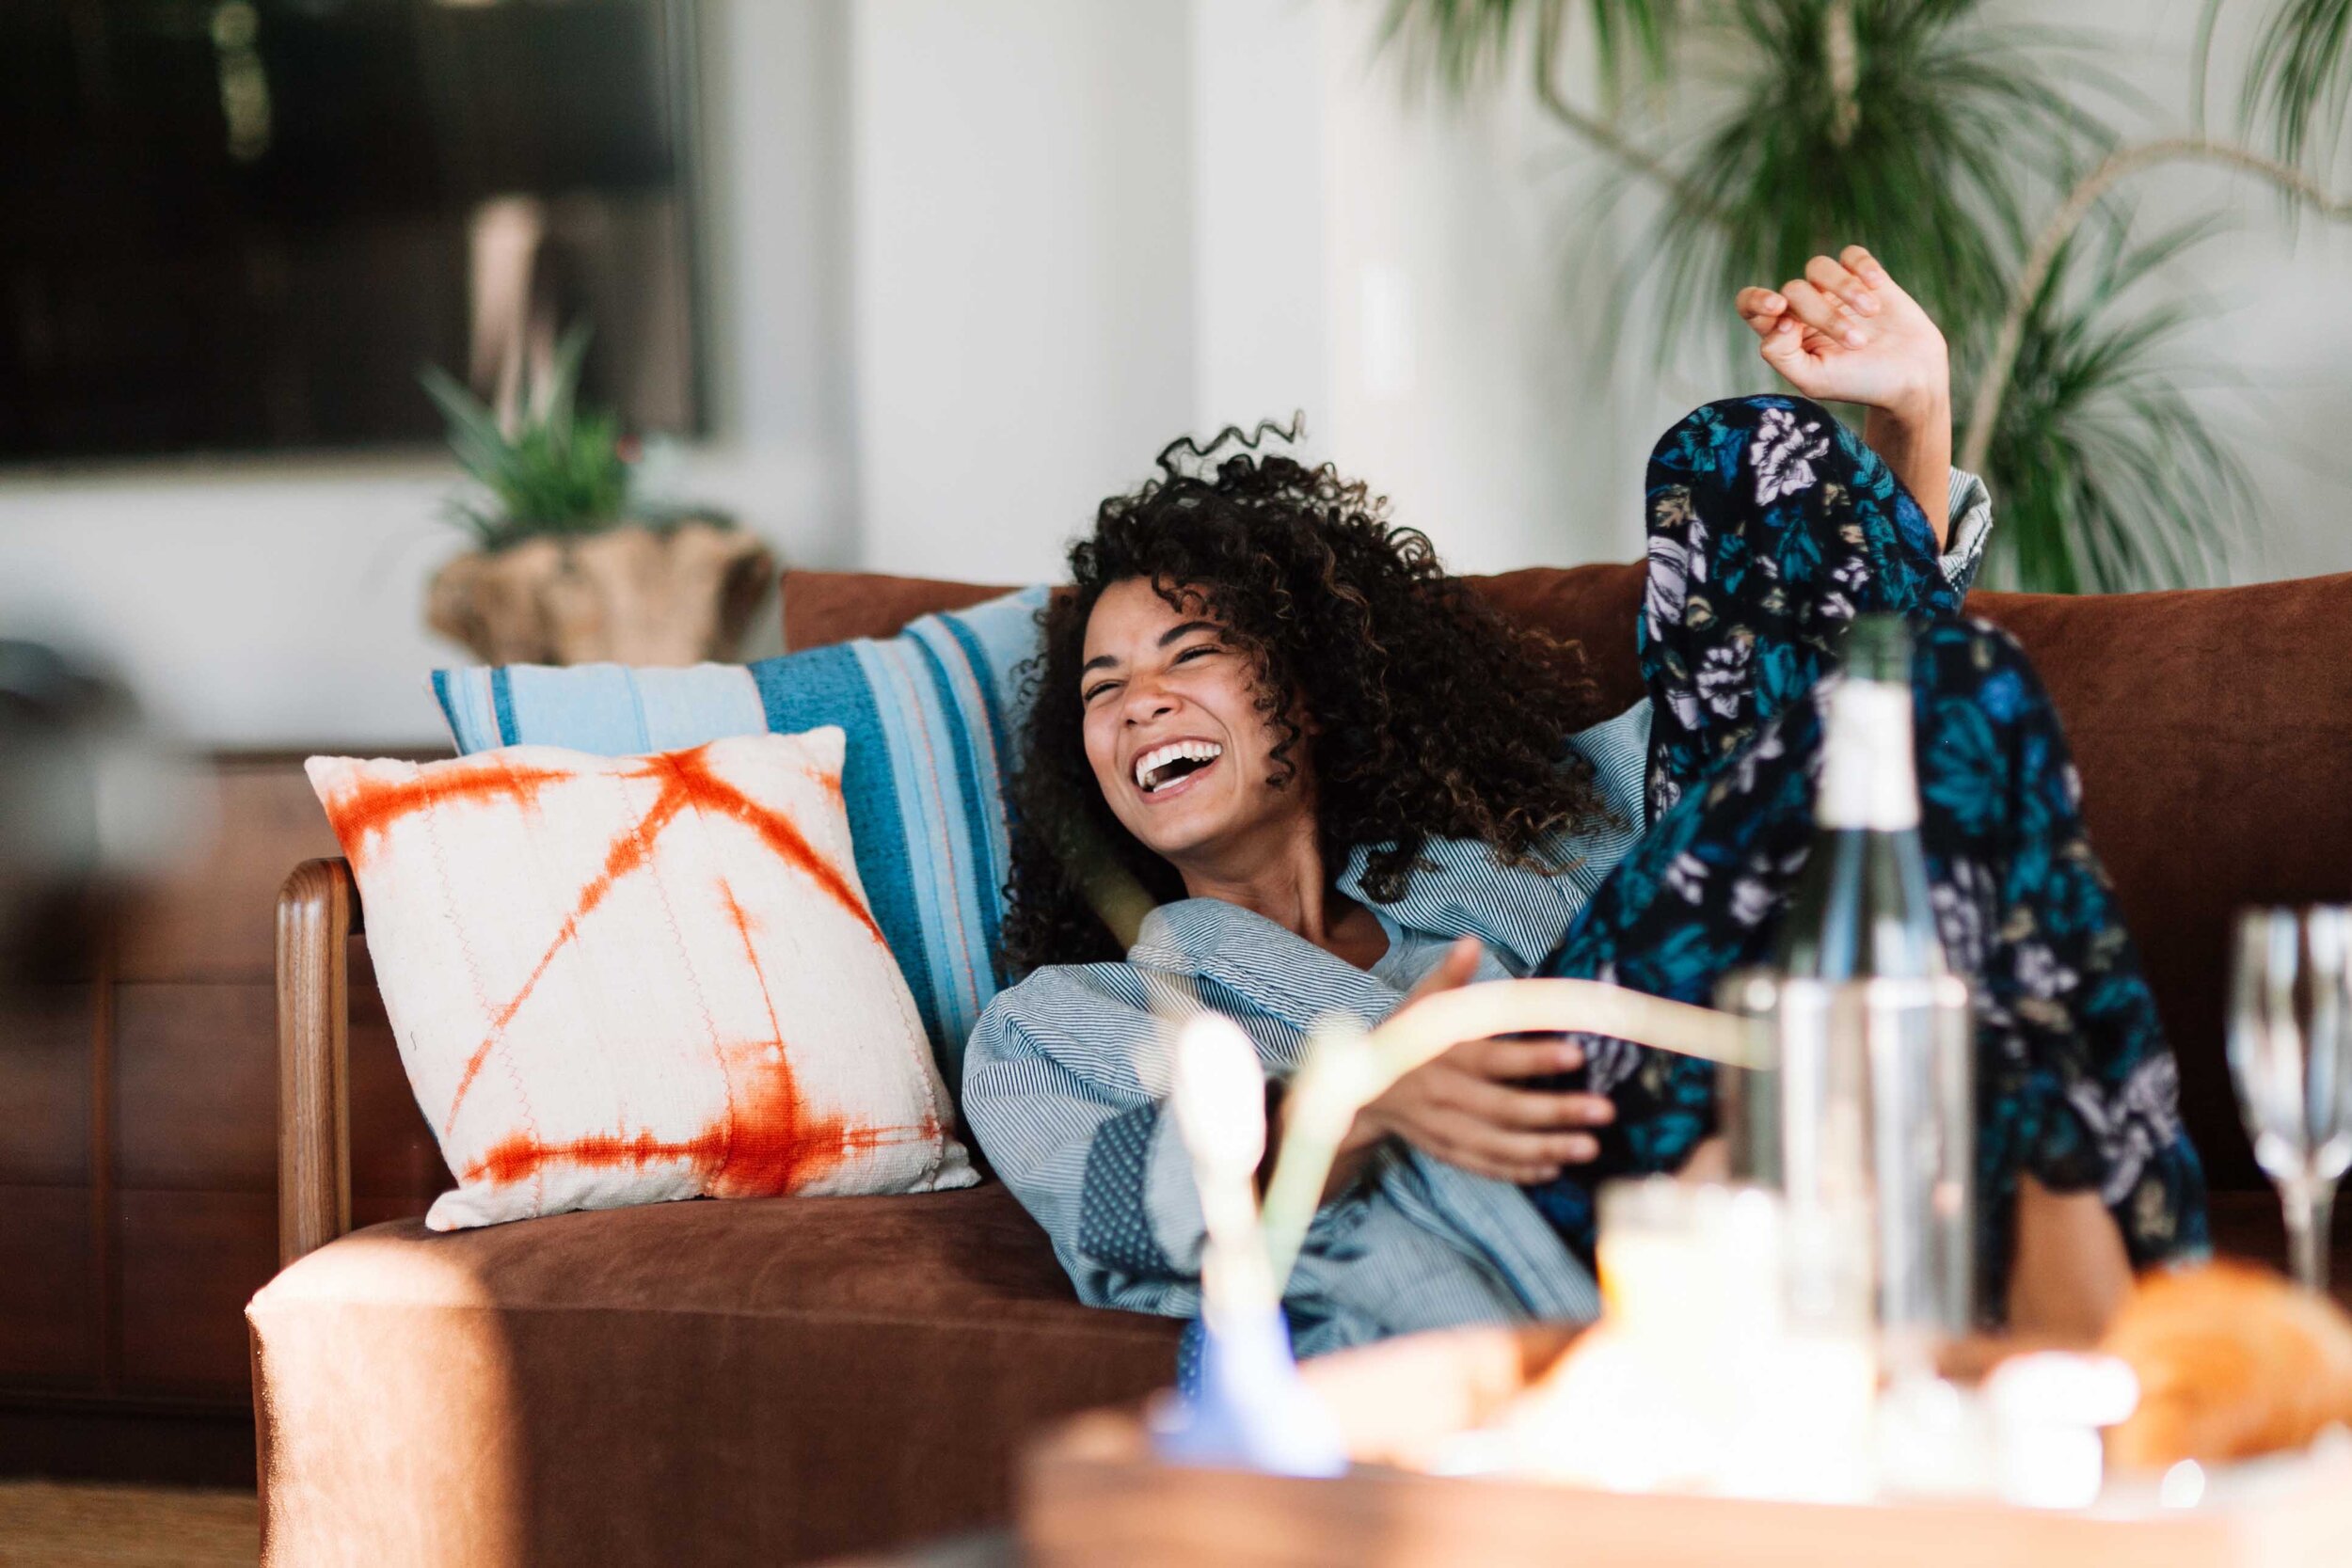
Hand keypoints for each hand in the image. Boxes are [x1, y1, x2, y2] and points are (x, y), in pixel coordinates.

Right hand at [1338, 937, 1614, 1183]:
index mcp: (1442, 1054)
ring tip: (1591, 1147)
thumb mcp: (1419, 1006)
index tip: (1578, 1055)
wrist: (1359, 1092)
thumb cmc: (1403, 1041)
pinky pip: (1484, 1166)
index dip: (1534, 1058)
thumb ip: (1449, 978)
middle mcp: (1443, 1094)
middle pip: (1504, 1108)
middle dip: (1556, 1111)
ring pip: (1499, 1145)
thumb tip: (1471, 942)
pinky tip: (1553, 1170)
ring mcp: (1443, 1128)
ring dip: (1547, 1148)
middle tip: (1604, 1110)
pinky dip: (1518, 1171)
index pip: (1493, 1057)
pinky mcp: (1445, 1151)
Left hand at [1735, 246, 1947, 423]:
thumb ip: (1781, 354)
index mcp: (1784, 333)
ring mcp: (1833, 291)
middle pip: (1793, 289)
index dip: (1756, 300)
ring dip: (1845, 289)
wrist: (1910, 377)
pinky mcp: (1864, 277)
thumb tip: (1779, 320)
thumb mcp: (1813, 380)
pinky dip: (1863, 268)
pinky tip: (1879, 289)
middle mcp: (1804, 308)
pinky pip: (1851, 255)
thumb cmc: (1858, 383)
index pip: (1750, 305)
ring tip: (1871, 314)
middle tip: (1856, 342)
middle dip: (1824, 315)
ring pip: (1818, 267)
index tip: (1778, 307)